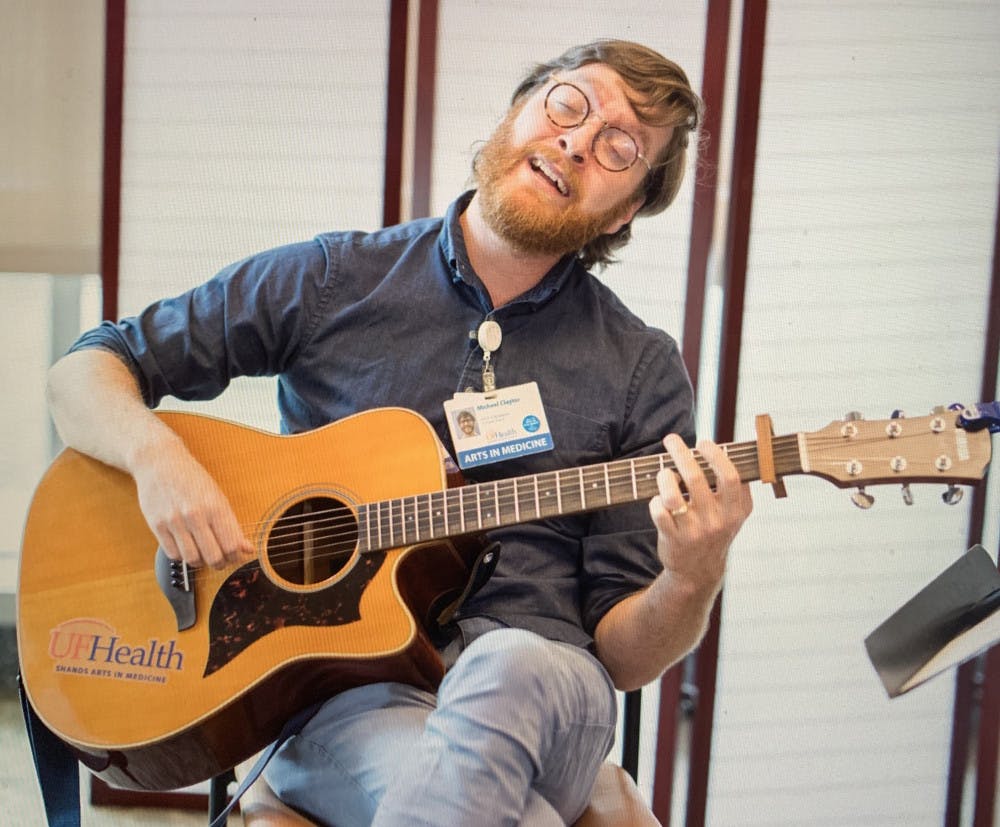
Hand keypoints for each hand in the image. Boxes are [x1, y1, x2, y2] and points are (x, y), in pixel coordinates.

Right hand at [132, 439, 252, 569]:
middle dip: (220, 563)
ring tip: (203, 555)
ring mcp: (174, 521)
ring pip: (192, 559)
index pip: (232, 545)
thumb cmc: (192, 478)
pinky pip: (173, 554)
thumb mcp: (217, 496)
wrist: (160, 461)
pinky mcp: (156, 525)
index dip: (236, 557)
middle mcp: (195, 515)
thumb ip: (232, 525)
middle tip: (220, 560)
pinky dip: (182, 556)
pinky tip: (186, 547)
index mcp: (215, 506)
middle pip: (213, 556)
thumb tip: (247, 549)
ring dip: (201, 562)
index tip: (235, 556)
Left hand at [648, 434, 752, 596]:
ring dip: (664, 477)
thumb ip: (738, 487)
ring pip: (672, 494)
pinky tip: (659, 500)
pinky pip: (658, 511)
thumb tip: (729, 451)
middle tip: (671, 440)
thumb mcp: (735, 514)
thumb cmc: (716, 532)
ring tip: (664, 473)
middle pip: (695, 478)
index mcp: (734, 510)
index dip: (716, 456)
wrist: (698, 571)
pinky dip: (655, 500)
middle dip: (680, 453)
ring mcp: (693, 530)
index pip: (729, 477)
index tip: (703, 442)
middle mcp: (715, 520)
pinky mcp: (673, 538)